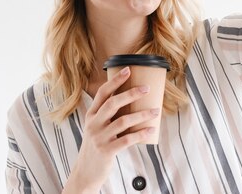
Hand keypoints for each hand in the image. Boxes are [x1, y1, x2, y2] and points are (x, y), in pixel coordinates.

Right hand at [64, 67, 158, 192]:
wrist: (86, 171)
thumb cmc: (97, 144)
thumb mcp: (97, 126)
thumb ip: (108, 114)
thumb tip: (131, 98)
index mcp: (91, 114)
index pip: (102, 93)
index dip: (115, 81)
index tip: (128, 70)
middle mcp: (94, 124)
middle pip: (112, 104)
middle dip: (131, 94)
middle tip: (147, 89)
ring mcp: (99, 137)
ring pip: (123, 121)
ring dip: (142, 115)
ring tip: (156, 111)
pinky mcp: (107, 151)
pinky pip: (127, 140)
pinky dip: (141, 134)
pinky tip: (151, 129)